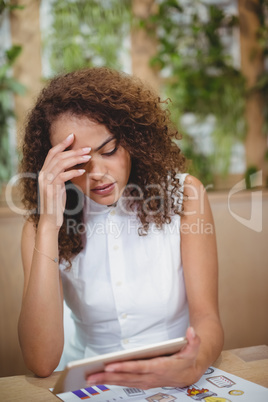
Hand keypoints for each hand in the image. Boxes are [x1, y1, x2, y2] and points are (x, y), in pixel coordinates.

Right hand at [38, 133, 90, 227]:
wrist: (50, 219)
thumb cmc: (56, 204)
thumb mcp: (59, 187)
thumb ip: (62, 176)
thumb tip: (73, 167)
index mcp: (44, 172)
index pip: (52, 153)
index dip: (62, 144)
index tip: (72, 136)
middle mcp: (43, 175)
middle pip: (58, 156)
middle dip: (73, 150)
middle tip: (87, 148)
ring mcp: (46, 182)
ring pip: (61, 164)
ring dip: (76, 159)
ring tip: (88, 157)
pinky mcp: (51, 189)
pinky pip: (63, 176)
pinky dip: (73, 172)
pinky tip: (82, 171)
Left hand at [86, 327, 200, 389]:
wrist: (189, 374)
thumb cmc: (187, 360)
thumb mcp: (193, 349)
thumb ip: (194, 340)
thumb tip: (192, 331)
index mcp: (160, 367)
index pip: (139, 368)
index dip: (124, 368)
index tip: (109, 367)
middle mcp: (150, 376)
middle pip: (127, 377)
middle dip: (108, 377)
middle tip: (91, 375)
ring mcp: (146, 381)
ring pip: (123, 382)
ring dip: (106, 381)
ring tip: (90, 378)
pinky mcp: (142, 382)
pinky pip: (125, 383)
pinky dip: (112, 381)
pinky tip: (101, 379)